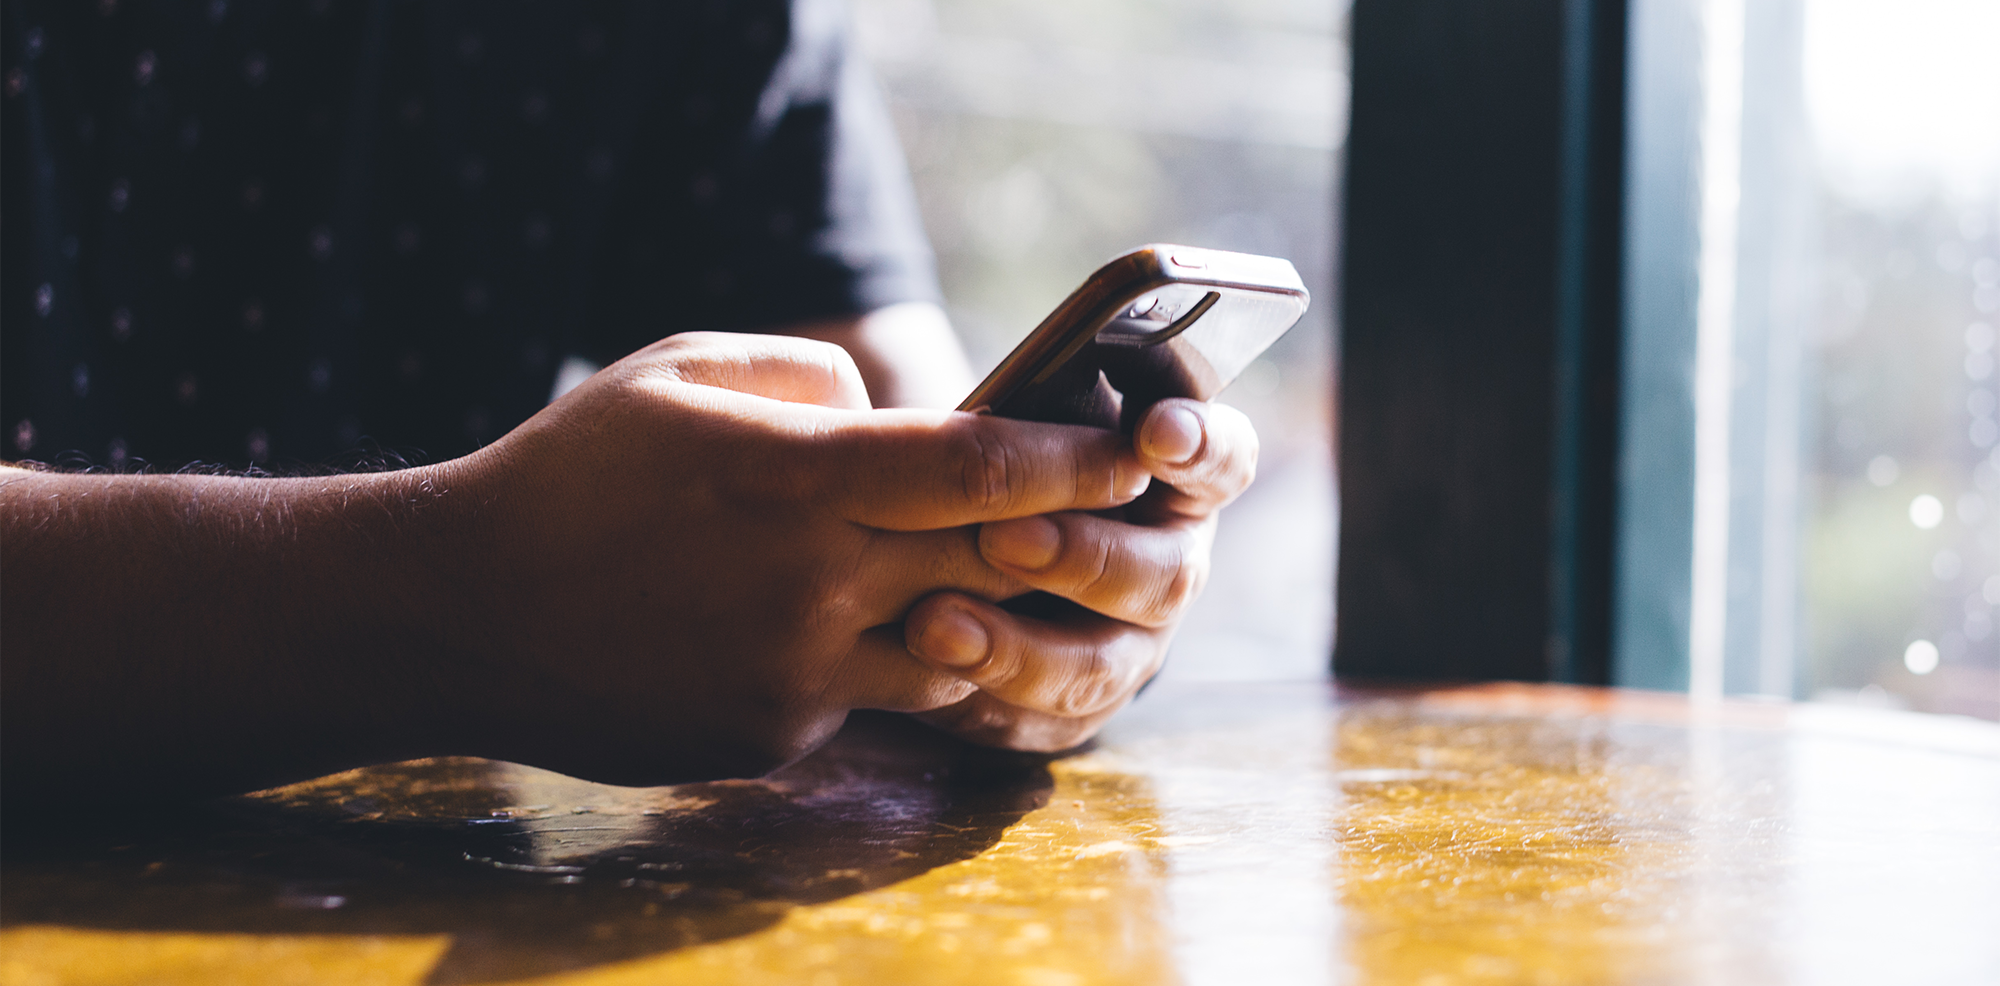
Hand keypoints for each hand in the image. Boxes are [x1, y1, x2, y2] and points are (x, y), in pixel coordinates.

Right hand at [445, 332, 1155, 782]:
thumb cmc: (569, 473)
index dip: (1071, 458)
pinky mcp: (773, 737)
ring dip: (963, 610)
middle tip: (1081, 515)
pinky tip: (793, 628)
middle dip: (1047, 538)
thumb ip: (806, 378)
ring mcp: (796, 674)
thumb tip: (889, 408)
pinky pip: (861, 696)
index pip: (977, 468)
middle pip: (986, 561)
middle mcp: (811, 584)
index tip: (1130, 448)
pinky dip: (861, 659)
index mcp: (792, 477)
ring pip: (946, 648)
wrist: (459, 614)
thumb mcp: (677, 372)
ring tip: (927, 571)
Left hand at [901, 398, 1258, 751]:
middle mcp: (1169, 565)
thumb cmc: (993, 458)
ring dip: (1021, 647)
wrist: (939, 536)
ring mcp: (1130, 643)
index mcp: (1174, 480)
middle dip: (1083, 558)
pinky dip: (985, 697)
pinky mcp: (1076, 705)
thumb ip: (1039, 408)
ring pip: (1104, 664)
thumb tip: (1009, 408)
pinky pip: (1045, 719)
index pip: (1222, 460)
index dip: (1198, 448)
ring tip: (933, 622)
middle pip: (1167, 577)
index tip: (1152, 431)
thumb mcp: (1020, 415)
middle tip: (1000, 538)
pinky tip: (927, 671)